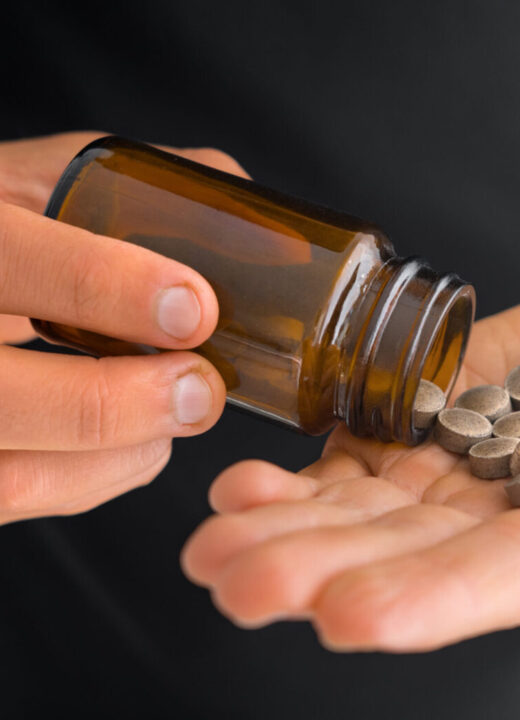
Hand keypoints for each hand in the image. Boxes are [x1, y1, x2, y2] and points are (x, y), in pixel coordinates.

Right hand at [0, 132, 247, 522]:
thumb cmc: (6, 235)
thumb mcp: (44, 184)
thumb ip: (135, 192)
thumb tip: (255, 227)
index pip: (13, 258)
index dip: (106, 286)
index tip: (195, 307)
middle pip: (7, 397)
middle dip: (125, 404)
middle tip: (203, 390)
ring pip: (17, 475)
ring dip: (122, 454)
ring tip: (181, 414)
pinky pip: (24, 495)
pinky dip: (100, 478)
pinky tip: (142, 443)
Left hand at [181, 274, 519, 650]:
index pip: (503, 585)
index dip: (428, 600)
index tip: (344, 614)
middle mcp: (517, 524)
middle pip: (408, 552)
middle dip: (317, 566)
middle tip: (228, 577)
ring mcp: (477, 468)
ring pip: (373, 504)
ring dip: (292, 518)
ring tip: (215, 530)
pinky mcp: (453, 412)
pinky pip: (377, 444)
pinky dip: (319, 460)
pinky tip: (257, 478)